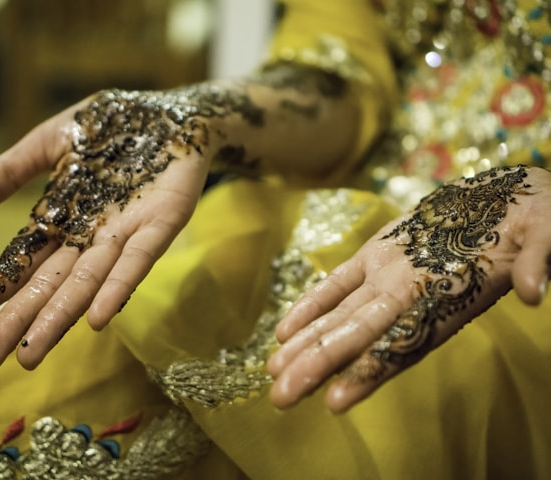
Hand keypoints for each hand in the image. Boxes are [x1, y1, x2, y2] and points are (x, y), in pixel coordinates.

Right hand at [0, 88, 216, 371]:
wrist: (171, 113)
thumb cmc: (112, 127)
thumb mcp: (52, 141)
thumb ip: (9, 171)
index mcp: (61, 217)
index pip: (21, 261)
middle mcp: (90, 235)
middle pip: (51, 284)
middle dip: (20, 321)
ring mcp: (126, 233)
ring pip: (89, 282)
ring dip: (60, 317)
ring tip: (31, 354)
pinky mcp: (161, 223)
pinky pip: (138, 260)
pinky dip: (118, 287)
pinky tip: (97, 317)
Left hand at [268, 165, 550, 412]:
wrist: (508, 198)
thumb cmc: (532, 221)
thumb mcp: (544, 237)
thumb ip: (538, 263)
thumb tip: (536, 293)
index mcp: (448, 299)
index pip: (404, 345)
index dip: (371, 372)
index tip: (336, 400)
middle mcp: (411, 295)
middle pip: (359, 336)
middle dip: (319, 365)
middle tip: (280, 396)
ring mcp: (389, 275)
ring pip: (341, 315)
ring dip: (307, 343)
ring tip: (274, 371)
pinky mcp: (378, 252)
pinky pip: (339, 282)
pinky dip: (312, 303)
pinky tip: (285, 328)